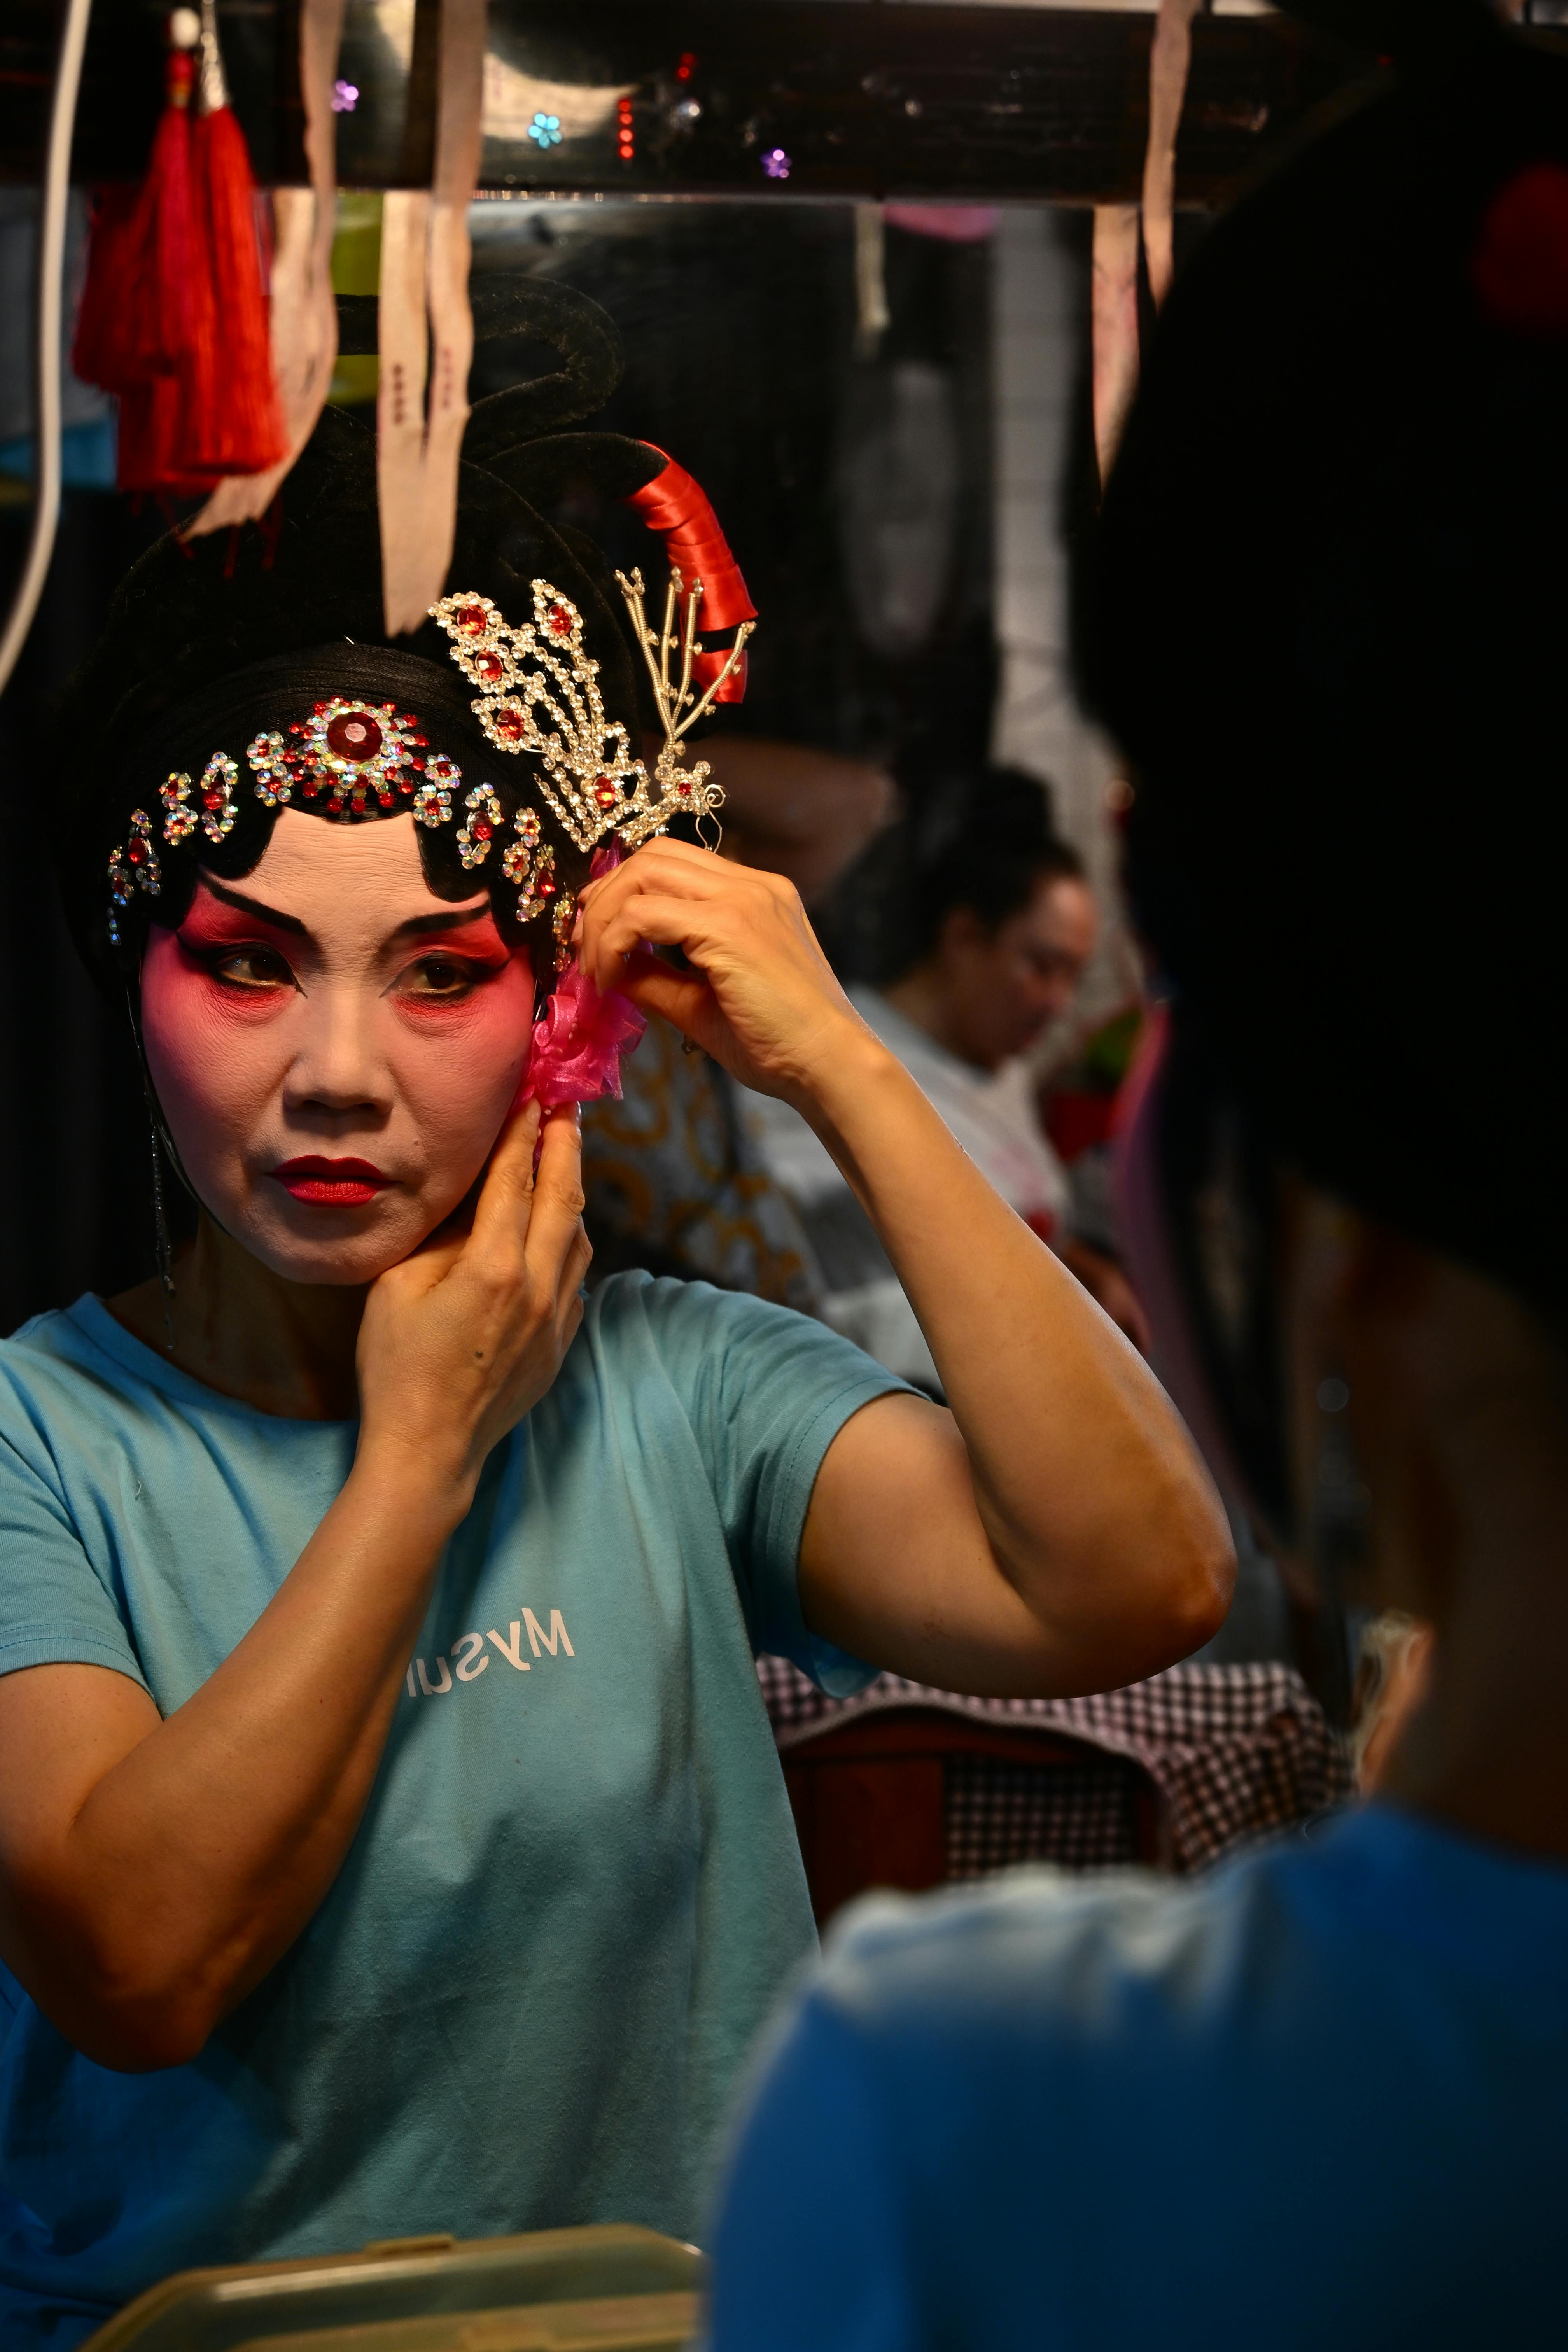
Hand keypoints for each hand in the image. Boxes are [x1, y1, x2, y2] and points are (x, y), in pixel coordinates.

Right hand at [353, 1100, 591, 1509]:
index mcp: (494, 1268)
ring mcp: (556, 1319)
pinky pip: (575, 1278)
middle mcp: (537, 1288)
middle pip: (563, 1199)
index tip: (534, 1095)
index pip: (515, 1181)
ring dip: (573, 1194)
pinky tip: (557, 1231)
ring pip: (578, 1239)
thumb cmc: (397, 1367)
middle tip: (568, 1106)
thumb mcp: (399, 1288)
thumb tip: (472, 1200)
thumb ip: (441, 1238)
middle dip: (566, 1147)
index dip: (524, 1133)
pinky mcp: (560, 1344)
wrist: (428, 1450)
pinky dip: (569, 1243)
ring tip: (566, 1158)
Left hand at [576, 837, 870, 1107]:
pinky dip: (613, 943)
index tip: (595, 938)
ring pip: (644, 873)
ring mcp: (743, 899)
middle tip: (581, 947)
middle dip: (604, 897)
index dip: (622, 892)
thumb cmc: (777, 1045)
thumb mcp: (703, 1002)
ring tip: (594, 968)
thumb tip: (608, 966)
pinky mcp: (729, 926)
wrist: (829, 1066)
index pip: (672, 863)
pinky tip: (610, 981)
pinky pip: (643, 915)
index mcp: (755, 895)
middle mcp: (752, 884)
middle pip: (652, 856)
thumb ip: (657, 976)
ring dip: (604, 918)